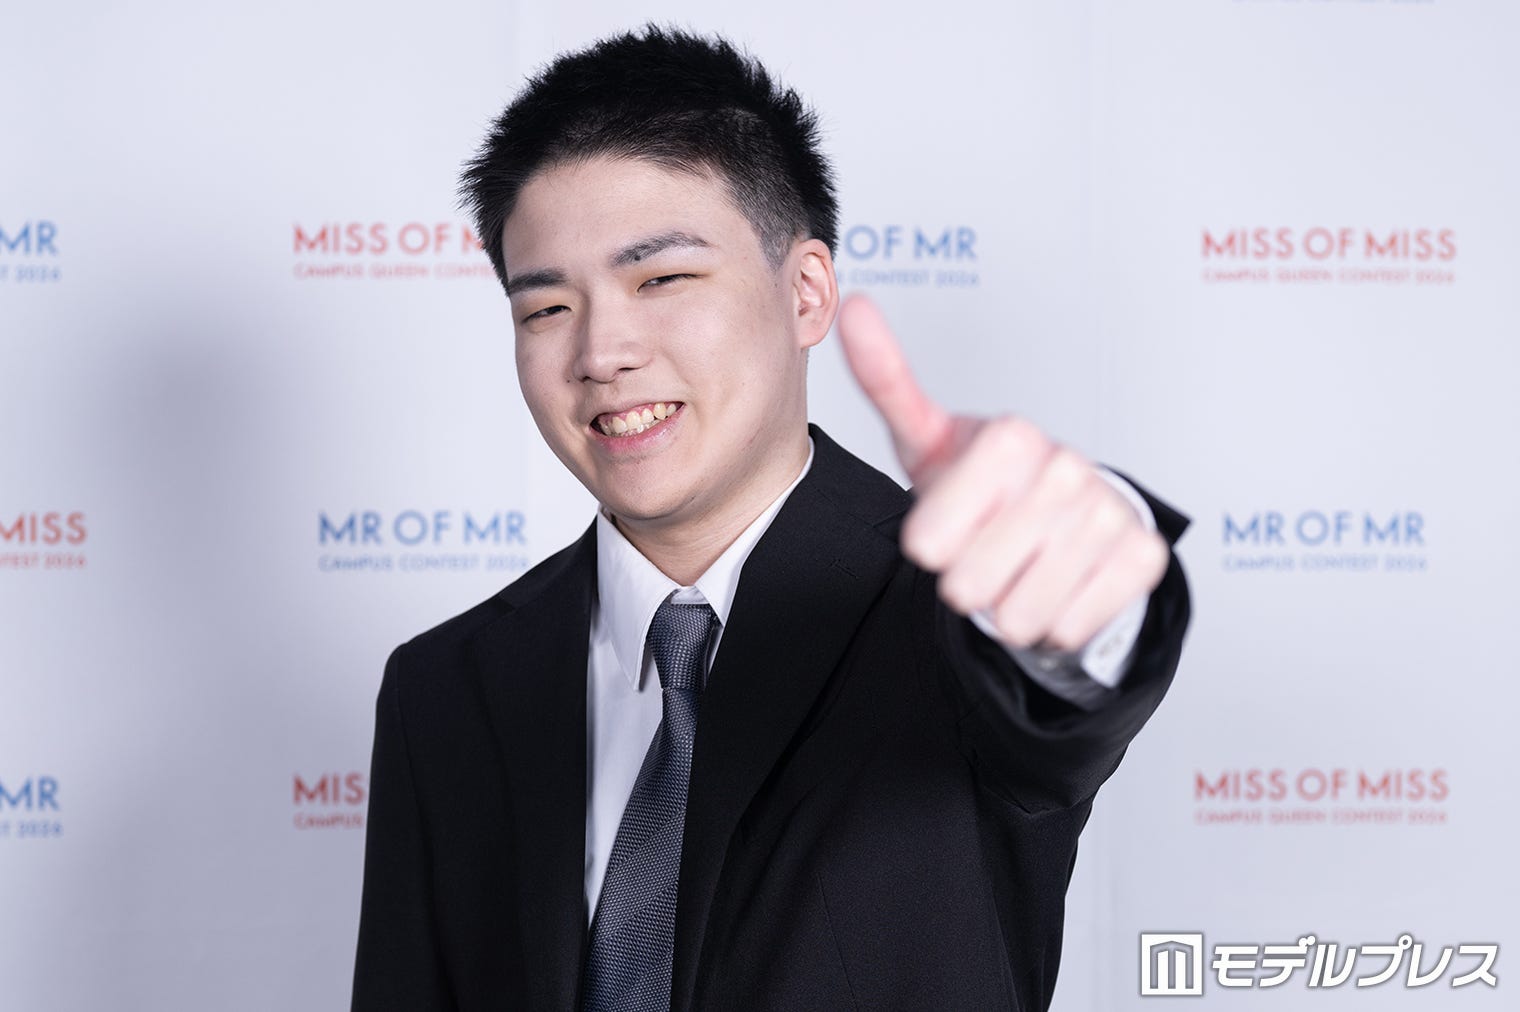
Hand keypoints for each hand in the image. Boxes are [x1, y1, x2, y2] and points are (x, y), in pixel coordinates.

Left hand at [836, 294, 1168, 651]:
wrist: (1060, 515)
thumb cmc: (983, 480)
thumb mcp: (927, 437)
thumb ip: (887, 380)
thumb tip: (851, 307)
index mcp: (1010, 437)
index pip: (929, 545)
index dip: (931, 546)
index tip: (947, 522)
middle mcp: (1065, 467)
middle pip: (970, 585)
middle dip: (970, 580)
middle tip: (985, 548)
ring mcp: (1107, 512)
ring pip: (1020, 615)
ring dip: (1011, 604)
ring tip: (1020, 565)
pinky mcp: (1142, 555)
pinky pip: (1068, 626)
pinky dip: (1055, 619)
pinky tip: (1059, 581)